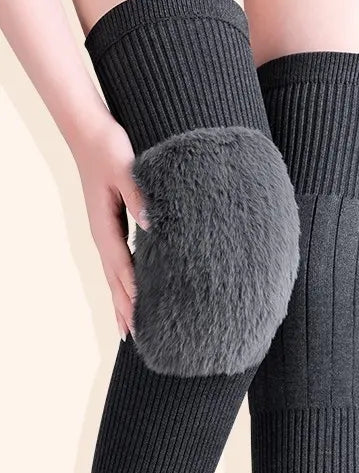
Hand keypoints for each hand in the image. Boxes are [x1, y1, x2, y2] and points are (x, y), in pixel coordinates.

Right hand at [71, 115, 148, 340]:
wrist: (91, 132)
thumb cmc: (110, 149)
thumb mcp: (127, 170)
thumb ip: (140, 198)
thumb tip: (154, 226)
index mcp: (105, 225)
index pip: (123, 267)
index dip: (133, 293)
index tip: (143, 317)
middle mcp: (103, 235)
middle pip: (116, 281)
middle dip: (126, 310)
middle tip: (136, 339)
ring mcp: (106, 233)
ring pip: (116, 276)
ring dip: (123, 302)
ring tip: (131, 331)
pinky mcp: (112, 228)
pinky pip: (120, 263)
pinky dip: (125, 284)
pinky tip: (133, 295)